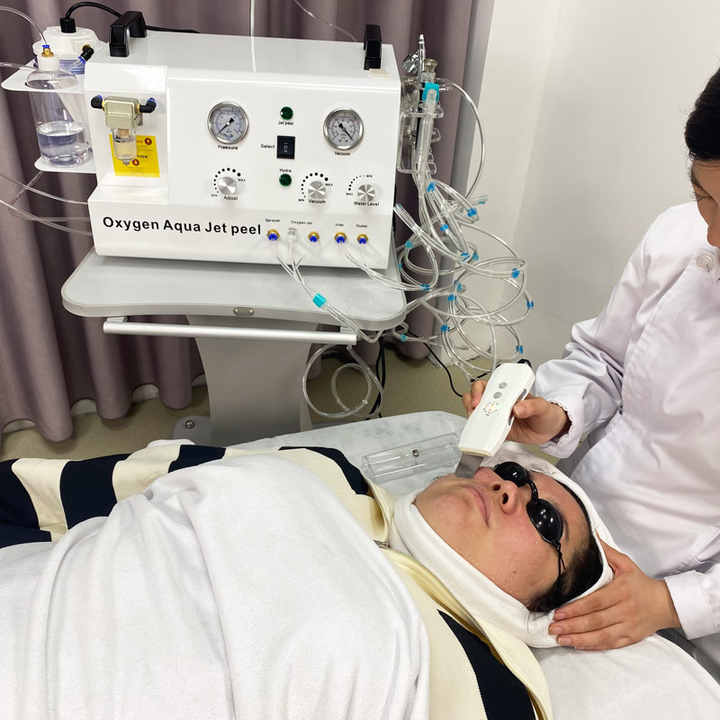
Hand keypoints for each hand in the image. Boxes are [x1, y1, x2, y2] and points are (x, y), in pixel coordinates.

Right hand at [462, 379, 570, 444]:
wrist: (549, 429)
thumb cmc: (546, 412)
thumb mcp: (542, 406)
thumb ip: (531, 405)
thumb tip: (518, 408)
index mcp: (508, 391)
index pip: (488, 385)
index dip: (479, 390)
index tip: (480, 398)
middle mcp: (499, 402)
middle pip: (476, 397)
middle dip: (471, 403)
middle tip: (476, 410)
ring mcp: (496, 416)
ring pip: (476, 413)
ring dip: (473, 417)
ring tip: (478, 423)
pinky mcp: (497, 429)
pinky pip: (484, 430)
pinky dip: (480, 432)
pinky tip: (483, 434)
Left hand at [548, 540, 680, 649]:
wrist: (666, 604)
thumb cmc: (641, 583)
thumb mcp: (626, 564)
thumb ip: (606, 551)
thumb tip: (590, 533)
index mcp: (620, 591)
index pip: (595, 602)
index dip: (576, 609)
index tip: (558, 612)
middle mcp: (624, 610)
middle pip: (595, 620)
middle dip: (572, 625)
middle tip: (552, 627)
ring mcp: (628, 626)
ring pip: (601, 635)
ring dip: (578, 638)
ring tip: (560, 638)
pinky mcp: (630, 638)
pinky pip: (610, 644)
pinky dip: (592, 646)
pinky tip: (577, 644)